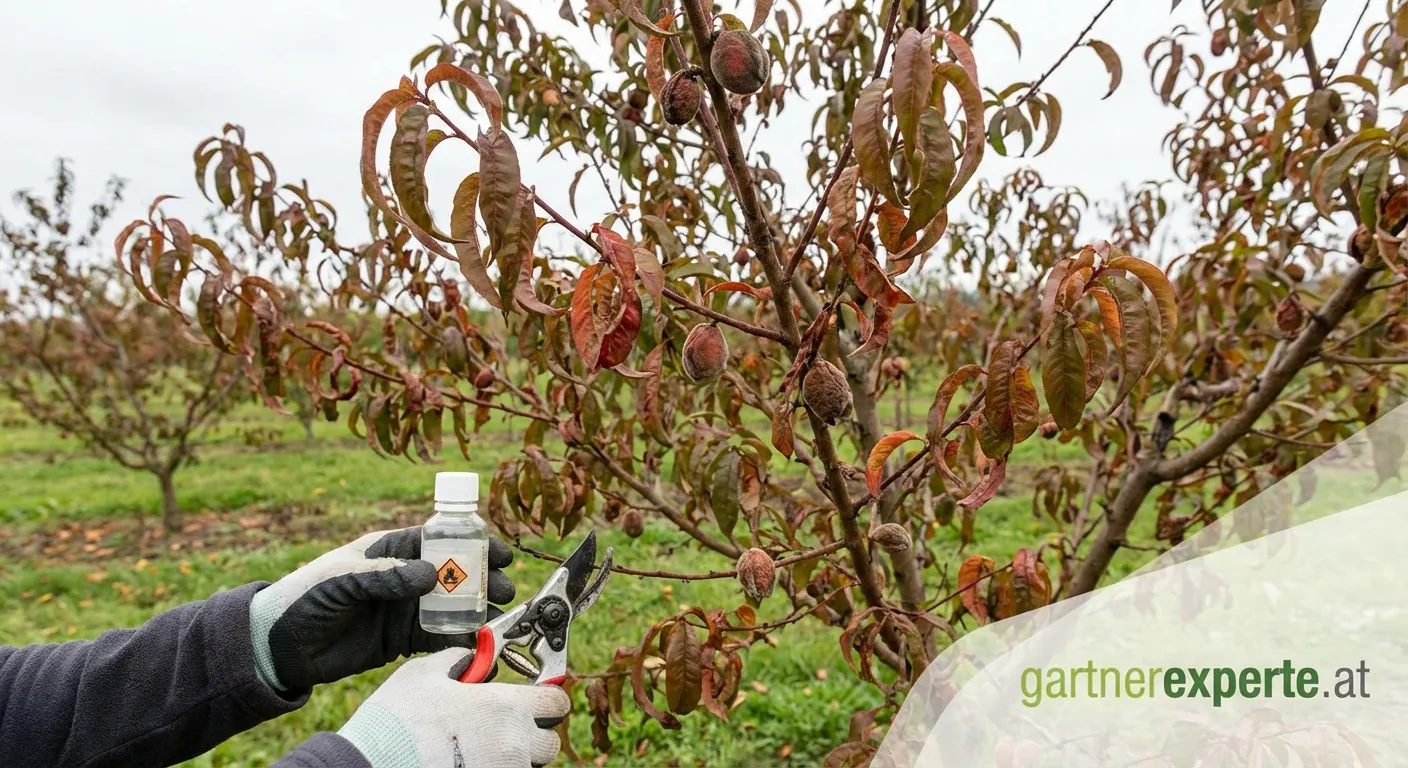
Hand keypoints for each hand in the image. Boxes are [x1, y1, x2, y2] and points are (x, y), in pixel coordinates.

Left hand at [249, 527, 515, 690]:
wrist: (278, 647)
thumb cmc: (304, 599)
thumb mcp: (342, 580)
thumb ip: (385, 577)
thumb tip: (432, 574)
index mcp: (389, 550)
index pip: (438, 539)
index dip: (471, 542)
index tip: (498, 550)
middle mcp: (402, 577)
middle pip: (453, 572)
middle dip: (483, 577)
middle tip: (505, 587)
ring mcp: (403, 609)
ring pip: (451, 605)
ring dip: (477, 608)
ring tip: (497, 614)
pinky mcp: (400, 639)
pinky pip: (437, 636)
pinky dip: (458, 637)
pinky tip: (476, 640)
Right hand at [337, 648, 567, 767]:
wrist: (370, 764)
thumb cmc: (396, 721)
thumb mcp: (424, 675)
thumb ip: (457, 661)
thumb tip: (470, 659)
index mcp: (505, 707)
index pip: (556, 701)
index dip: (545, 698)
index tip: (533, 700)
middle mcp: (514, 743)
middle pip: (548, 741)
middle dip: (531, 734)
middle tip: (500, 729)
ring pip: (529, 765)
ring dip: (514, 757)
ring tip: (479, 749)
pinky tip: (467, 762)